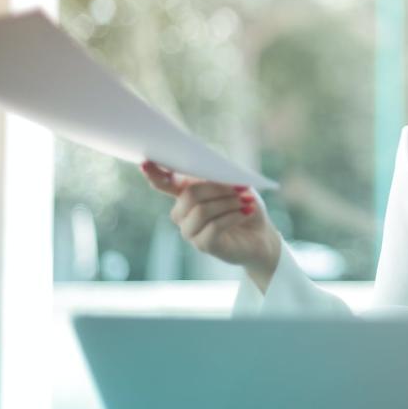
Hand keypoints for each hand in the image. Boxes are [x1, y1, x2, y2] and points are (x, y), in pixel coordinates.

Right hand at [140, 160, 281, 286]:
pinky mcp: (203, 245)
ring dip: (228, 203)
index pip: (164, 183)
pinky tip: (246, 212)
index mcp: (187, 193)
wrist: (260, 236)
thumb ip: (219, 176)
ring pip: (201, 211)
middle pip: (189, 195)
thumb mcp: (236, 185)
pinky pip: (213, 227)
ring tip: (246, 201)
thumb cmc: (244, 206)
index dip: (155, 174)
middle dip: (217, 188)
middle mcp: (183, 213)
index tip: (146, 163)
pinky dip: (233, 216)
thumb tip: (211, 168)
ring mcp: (190, 231)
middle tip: (242, 188)